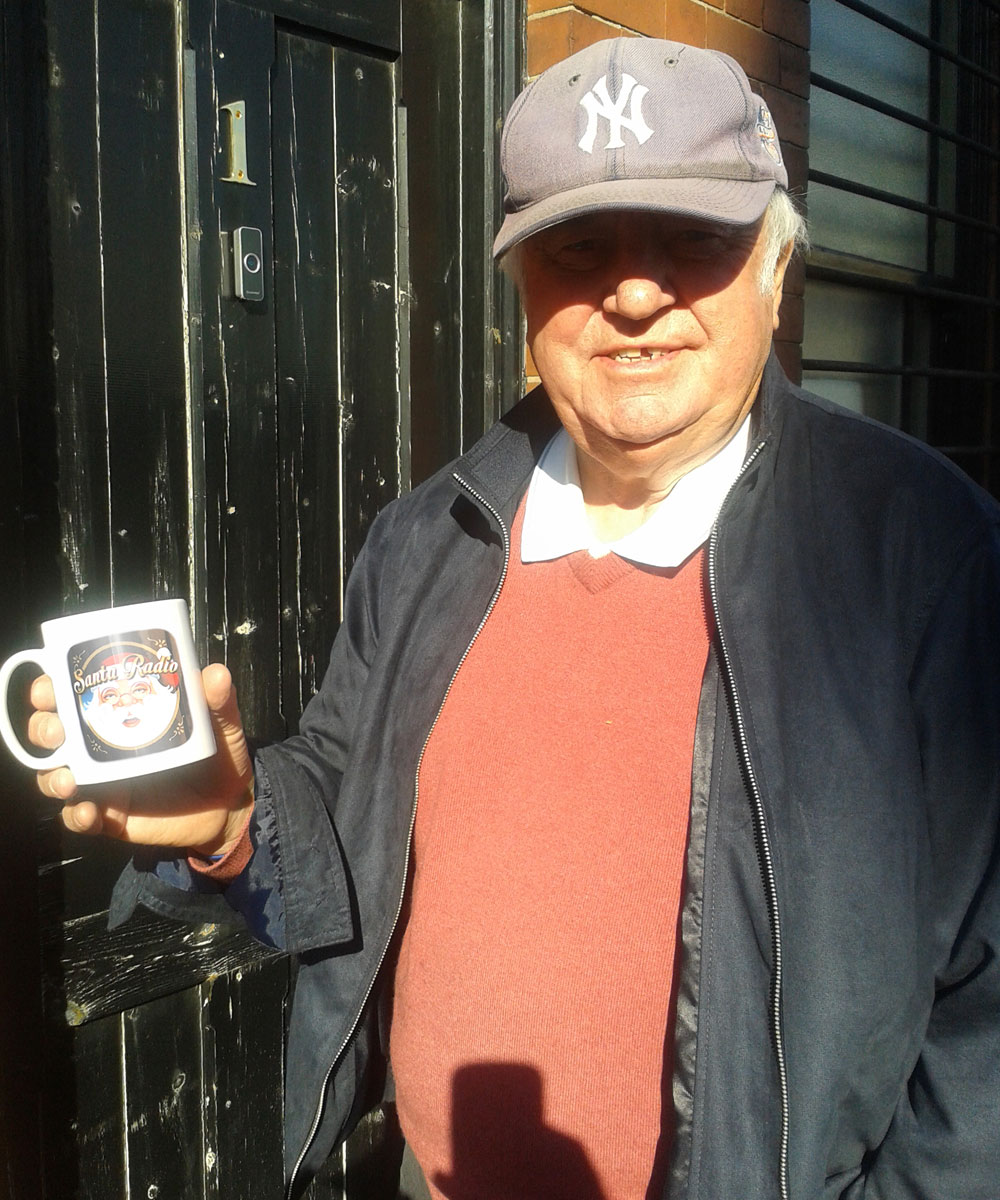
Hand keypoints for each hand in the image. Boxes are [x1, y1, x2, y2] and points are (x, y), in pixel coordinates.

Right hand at [29, 662, 253, 855]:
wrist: (231, 804)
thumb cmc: (217, 755)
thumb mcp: (220, 725)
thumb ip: (218, 702)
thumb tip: (217, 674)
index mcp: (119, 716)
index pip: (72, 697)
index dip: (51, 688)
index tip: (50, 685)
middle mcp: (101, 748)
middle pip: (52, 735)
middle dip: (43, 729)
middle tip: (57, 731)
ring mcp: (102, 783)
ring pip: (55, 777)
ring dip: (52, 777)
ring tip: (70, 780)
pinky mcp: (110, 817)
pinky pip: (79, 819)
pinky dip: (77, 817)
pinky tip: (89, 813)